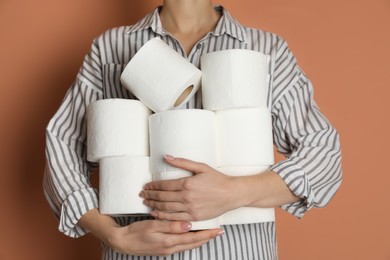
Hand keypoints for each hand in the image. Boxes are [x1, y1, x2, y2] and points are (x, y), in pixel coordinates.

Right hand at [107, 219, 222, 255]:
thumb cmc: (137, 232)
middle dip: (207, 237)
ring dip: (200, 239)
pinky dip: (191, 240)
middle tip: (219, 232)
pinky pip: (182, 245)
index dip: (207, 234)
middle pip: (194, 243)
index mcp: (170, 242)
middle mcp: (171, 248)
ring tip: (210, 233)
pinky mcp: (164, 248)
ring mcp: (168, 249)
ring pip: (189, 245)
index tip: (218, 230)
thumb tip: (189, 226)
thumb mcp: (153, 226)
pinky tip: (193, 235)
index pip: (193, 238)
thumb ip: (171, 226)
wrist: (123, 242)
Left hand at [140, 156, 239, 221]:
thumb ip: (182, 162)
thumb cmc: (217, 179)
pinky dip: (163, 216)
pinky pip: (175, 218)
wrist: (232, 194)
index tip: (146, 185)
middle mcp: (187, 197)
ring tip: (146, 203)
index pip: (164, 185)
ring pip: (166, 208)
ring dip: (154, 205)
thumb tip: (167, 157)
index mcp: (187, 183)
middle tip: (142, 194)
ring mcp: (190, 209)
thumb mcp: (201, 167)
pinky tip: (156, 214)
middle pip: (163, 197)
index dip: (153, 185)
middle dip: (150, 195)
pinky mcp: (194, 217)